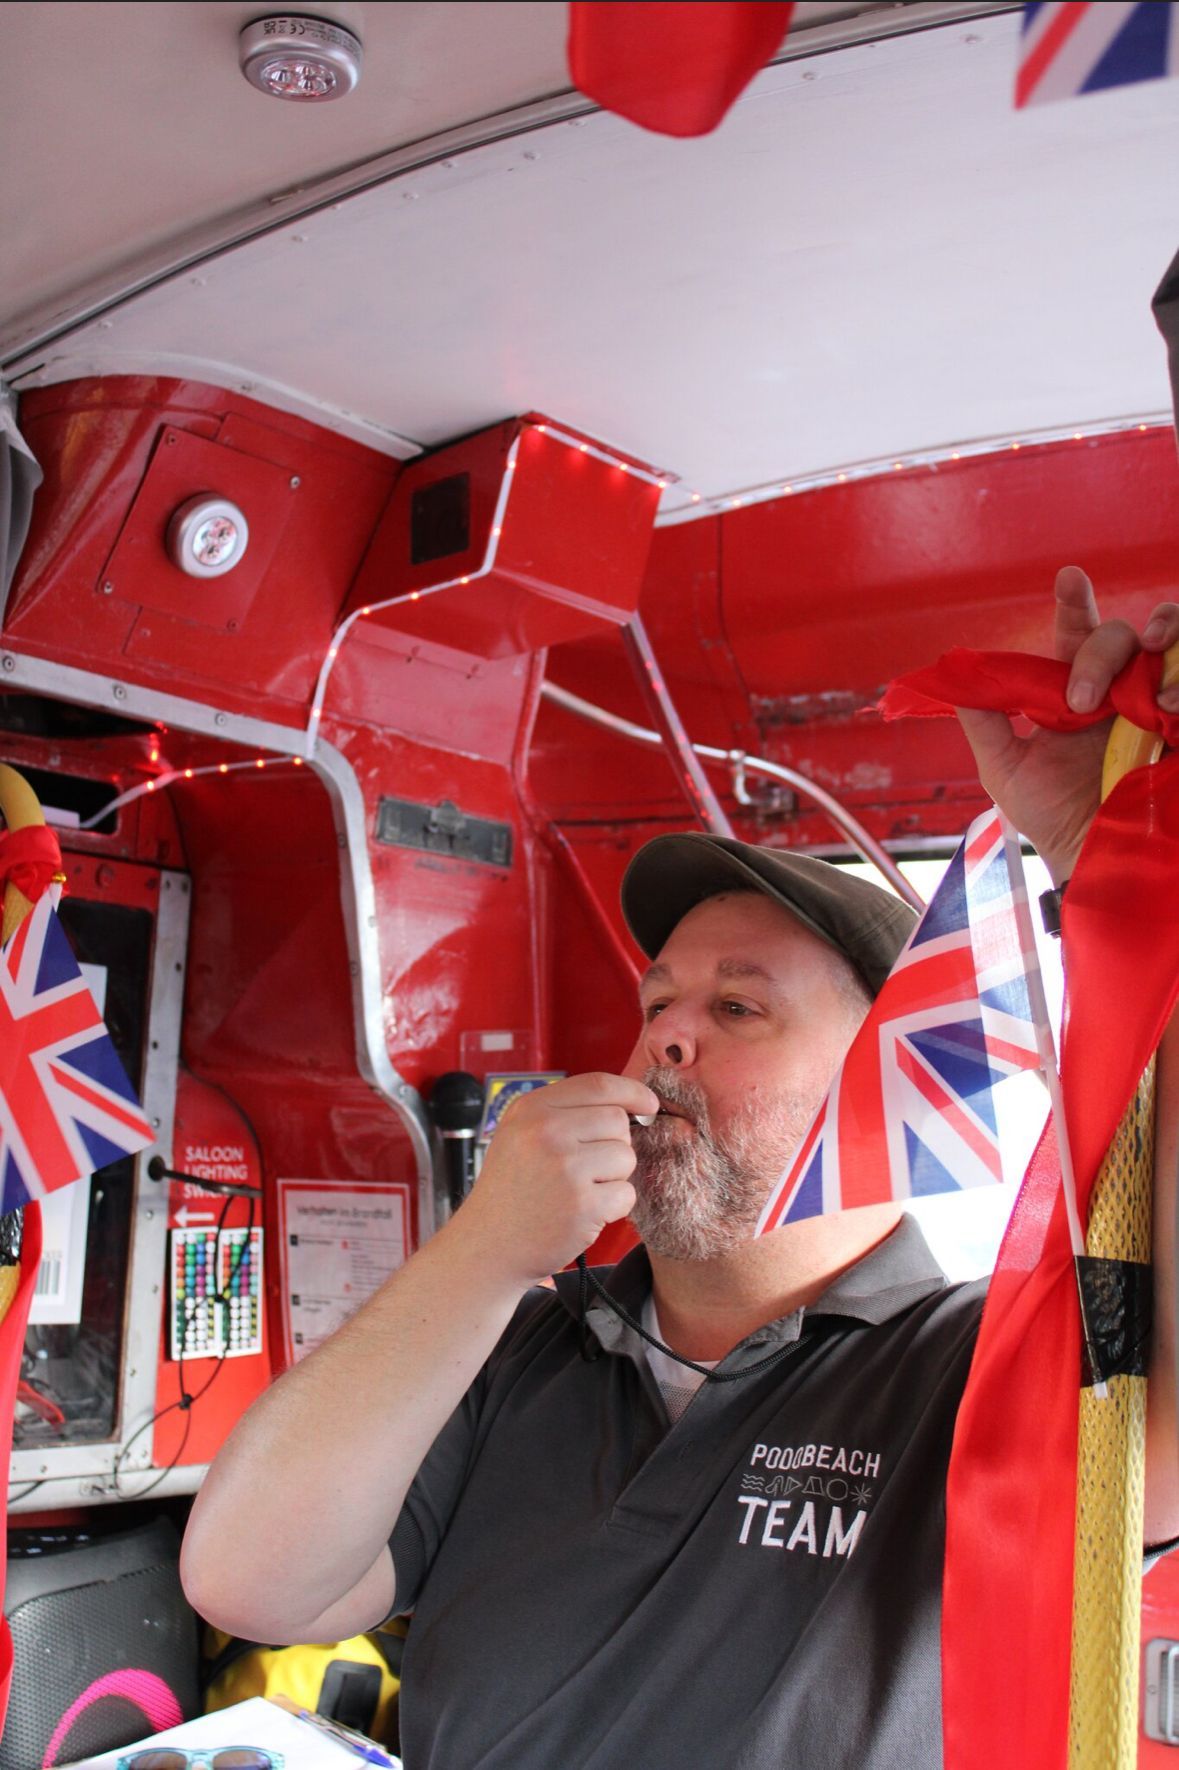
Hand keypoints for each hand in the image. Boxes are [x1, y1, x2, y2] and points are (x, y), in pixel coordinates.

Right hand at [448, 1072, 659, 1285]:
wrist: (487, 1247)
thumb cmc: (511, 1191)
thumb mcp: (520, 1134)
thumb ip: (565, 1113)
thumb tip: (629, 1102)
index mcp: (531, 1109)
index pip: (599, 1084)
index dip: (632, 1091)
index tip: (648, 1103)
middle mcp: (546, 1133)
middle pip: (618, 1121)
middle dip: (614, 1144)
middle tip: (586, 1169)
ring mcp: (565, 1168)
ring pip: (626, 1156)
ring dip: (614, 1177)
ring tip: (580, 1191)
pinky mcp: (583, 1205)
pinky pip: (626, 1193)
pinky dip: (613, 1207)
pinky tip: (584, 1213)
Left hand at [955, 567, 1178, 883]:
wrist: (1090, 858)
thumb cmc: (1050, 813)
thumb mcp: (1006, 769)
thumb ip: (984, 721)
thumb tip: (955, 673)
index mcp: (1074, 688)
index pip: (1077, 632)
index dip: (1074, 602)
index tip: (1068, 579)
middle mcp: (1119, 687)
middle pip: (1121, 635)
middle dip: (1100, 654)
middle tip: (1081, 704)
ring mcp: (1157, 703)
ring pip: (1174, 642)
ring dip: (1167, 641)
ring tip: (1154, 684)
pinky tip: (1171, 713)